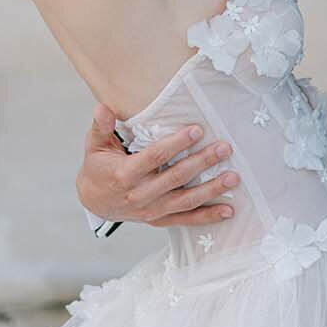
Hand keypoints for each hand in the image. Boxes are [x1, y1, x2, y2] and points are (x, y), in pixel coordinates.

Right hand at [76, 102, 240, 228]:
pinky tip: (228, 210)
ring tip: (233, 177)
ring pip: (185, 201)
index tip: (196, 130)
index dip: (176, 144)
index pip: (154, 157)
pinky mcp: (158, 220)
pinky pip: (185, 220)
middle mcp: (140, 195)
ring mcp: (151, 210)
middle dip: (202, 162)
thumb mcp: (94, 145)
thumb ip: (101, 126)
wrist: (93, 201)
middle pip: (175, 178)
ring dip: (211, 189)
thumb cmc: (97, 167)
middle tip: (224, 148)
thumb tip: (102, 107)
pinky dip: (207, 216)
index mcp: (124, 175)